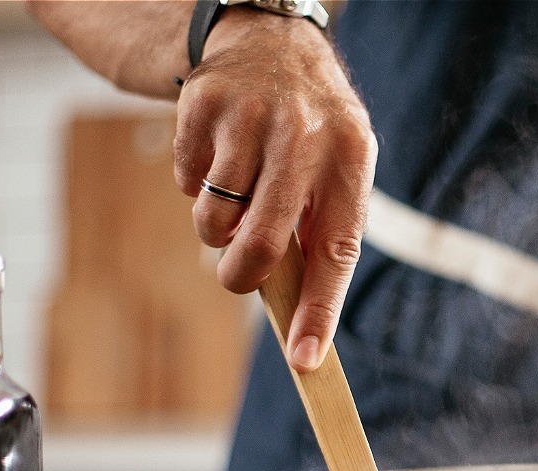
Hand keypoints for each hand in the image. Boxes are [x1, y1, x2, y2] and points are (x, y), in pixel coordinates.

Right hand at [174, 8, 375, 370]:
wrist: (273, 45)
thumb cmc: (312, 133)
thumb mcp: (337, 170)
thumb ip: (319, 233)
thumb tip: (296, 318)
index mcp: (351, 160)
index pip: (336, 252)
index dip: (319, 311)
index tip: (304, 359)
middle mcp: (304, 137)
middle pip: (260, 244)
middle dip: (241, 276)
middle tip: (237, 275)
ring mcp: (250, 118)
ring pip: (214, 220)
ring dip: (216, 227)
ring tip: (236, 194)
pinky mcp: (202, 106)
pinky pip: (186, 184)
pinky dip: (195, 185)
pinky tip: (218, 155)